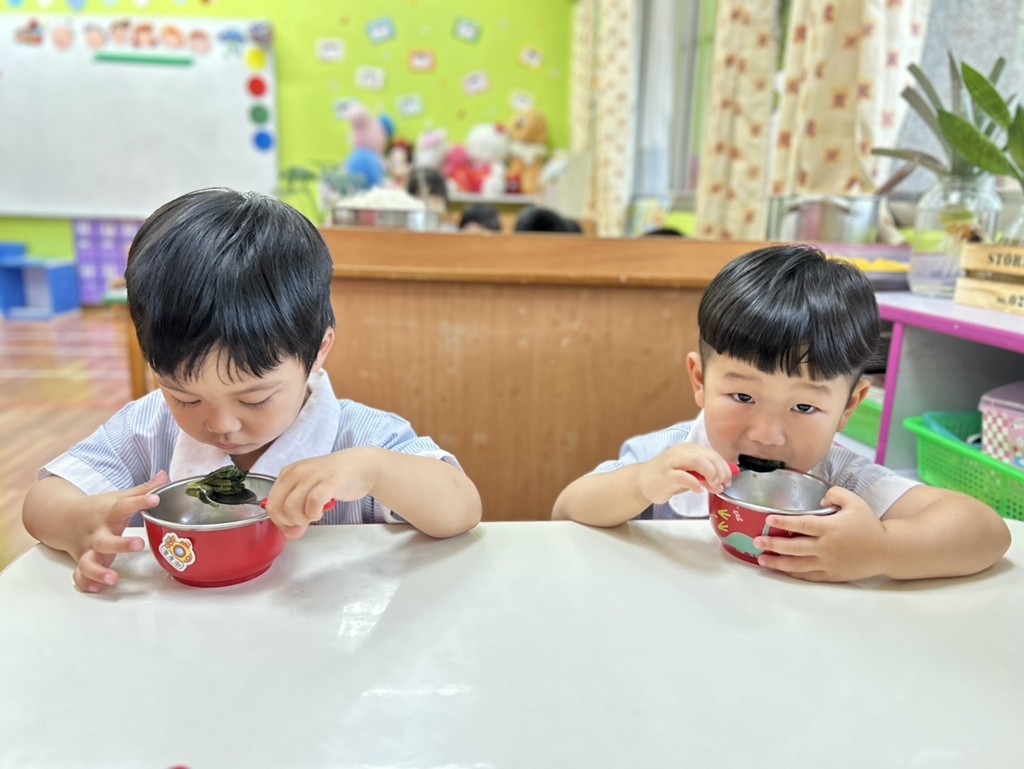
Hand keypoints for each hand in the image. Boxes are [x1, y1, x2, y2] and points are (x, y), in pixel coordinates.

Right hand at [73, 471, 167, 592]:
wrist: (64, 518)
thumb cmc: (99, 509)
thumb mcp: (118, 498)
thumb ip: (143, 490)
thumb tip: (165, 476)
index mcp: (108, 513)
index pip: (124, 506)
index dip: (141, 502)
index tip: (156, 499)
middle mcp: (97, 533)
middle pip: (105, 540)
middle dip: (120, 544)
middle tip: (139, 545)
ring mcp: (88, 549)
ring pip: (88, 562)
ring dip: (99, 571)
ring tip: (113, 578)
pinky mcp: (82, 561)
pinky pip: (79, 575)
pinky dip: (85, 582)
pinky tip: (97, 588)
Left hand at [262, 449, 379, 538]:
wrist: (361, 465)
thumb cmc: (334, 479)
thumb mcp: (309, 491)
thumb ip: (296, 512)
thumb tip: (291, 534)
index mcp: (288, 473)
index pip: (271, 504)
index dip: (279, 521)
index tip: (292, 526)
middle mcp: (297, 472)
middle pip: (277, 507)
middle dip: (289, 522)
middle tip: (304, 521)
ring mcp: (312, 476)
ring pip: (291, 507)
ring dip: (302, 519)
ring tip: (314, 515)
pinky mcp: (329, 482)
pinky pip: (312, 503)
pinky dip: (314, 513)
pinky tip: (321, 511)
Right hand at [637, 445, 734, 504]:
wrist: (643, 481)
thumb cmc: (669, 477)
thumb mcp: (691, 473)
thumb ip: (707, 473)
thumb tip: (728, 476)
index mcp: (689, 449)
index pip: (713, 454)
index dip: (724, 467)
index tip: (728, 481)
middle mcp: (681, 452)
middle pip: (708, 456)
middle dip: (720, 471)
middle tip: (722, 485)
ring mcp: (672, 462)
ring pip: (697, 461)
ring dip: (710, 474)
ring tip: (713, 486)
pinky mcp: (665, 475)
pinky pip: (683, 476)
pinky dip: (695, 484)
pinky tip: (698, 490)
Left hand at [754, 486, 890, 581]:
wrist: (887, 550)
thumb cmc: (869, 524)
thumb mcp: (855, 502)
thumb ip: (835, 494)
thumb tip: (821, 499)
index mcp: (831, 528)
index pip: (803, 524)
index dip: (784, 522)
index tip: (767, 520)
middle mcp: (827, 547)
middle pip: (795, 547)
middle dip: (773, 545)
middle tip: (756, 542)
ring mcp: (828, 563)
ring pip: (798, 565)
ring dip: (778, 563)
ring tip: (761, 560)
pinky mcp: (831, 575)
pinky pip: (808, 575)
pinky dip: (793, 573)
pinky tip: (781, 570)